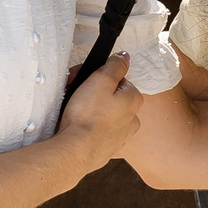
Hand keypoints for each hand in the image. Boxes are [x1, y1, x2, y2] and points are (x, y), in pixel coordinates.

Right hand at [57, 54, 142, 174]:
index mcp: (134, 100)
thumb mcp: (101, 80)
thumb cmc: (88, 115)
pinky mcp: (107, 149)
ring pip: (106, 115)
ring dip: (92, 110)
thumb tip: (124, 57)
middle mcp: (132, 120)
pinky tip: (78, 127)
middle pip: (112, 97)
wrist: (76, 150)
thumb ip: (115, 66)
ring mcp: (120, 137)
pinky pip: (99, 132)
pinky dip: (89, 128)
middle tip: (74, 91)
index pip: (119, 80)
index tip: (84, 78)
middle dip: (94, 92)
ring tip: (74, 110)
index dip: (99, 76)